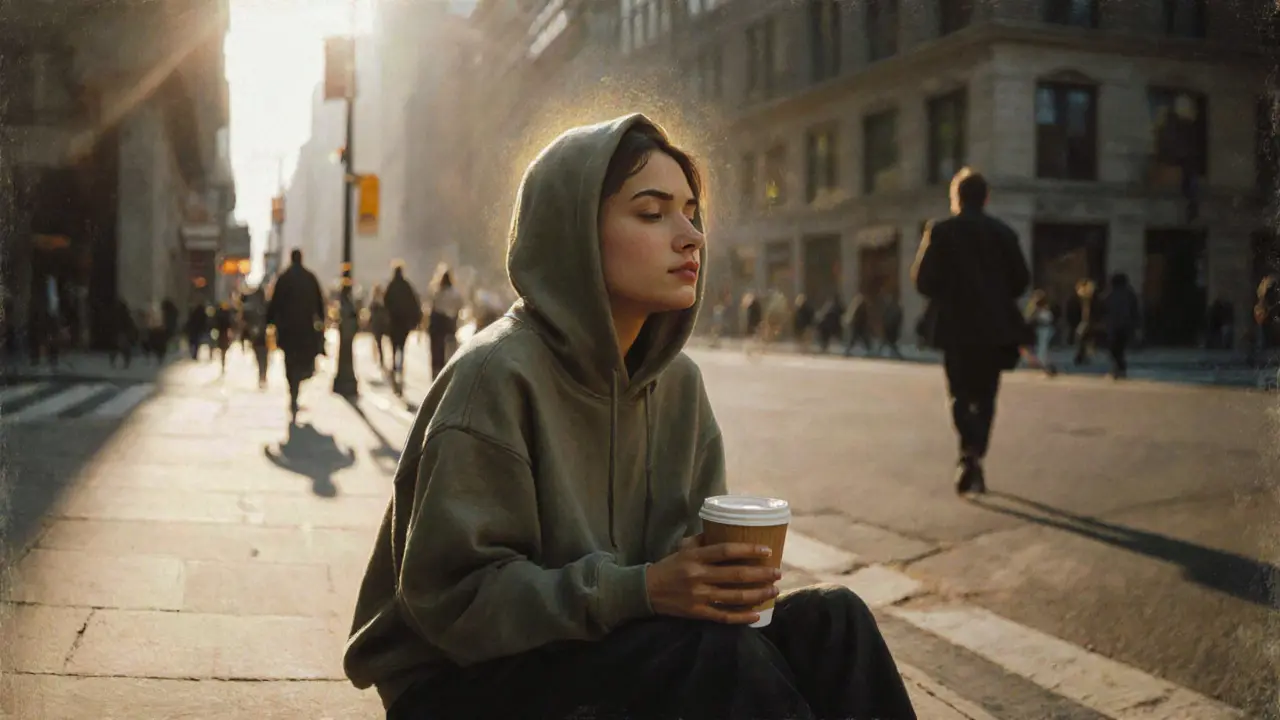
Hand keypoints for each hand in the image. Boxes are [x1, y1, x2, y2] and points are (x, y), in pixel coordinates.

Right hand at [645, 535, 781, 624]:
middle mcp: (698, 576)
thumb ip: (702, 542)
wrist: (646, 591)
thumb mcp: (682, 549)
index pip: (726, 551)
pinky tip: (757, 614)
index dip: (748, 550)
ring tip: (773, 591)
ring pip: (734, 596)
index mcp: (695, 557)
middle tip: (778, 573)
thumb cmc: (668, 567)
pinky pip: (724, 616)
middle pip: (736, 575)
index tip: (767, 550)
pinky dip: (742, 616)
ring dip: (758, 594)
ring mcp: (699, 596)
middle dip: (761, 574)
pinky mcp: (698, 612)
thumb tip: (726, 531)